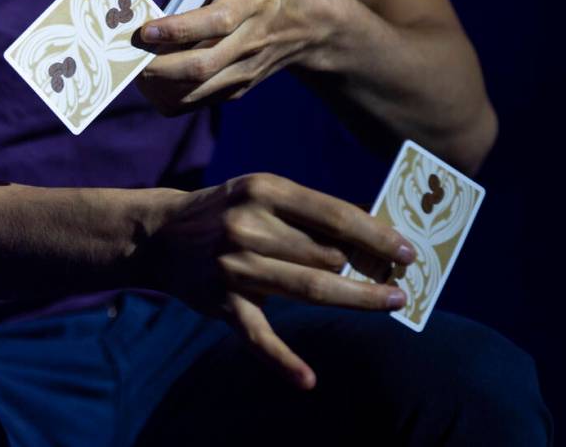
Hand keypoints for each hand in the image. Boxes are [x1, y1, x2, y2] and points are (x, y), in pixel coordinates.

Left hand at [133, 0, 346, 115]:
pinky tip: (149, 78)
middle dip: (157, 65)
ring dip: (158, 85)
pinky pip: (198, 100)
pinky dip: (167, 95)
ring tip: (132, 67)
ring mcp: (247, 68)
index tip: (146, 29)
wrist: (312, 18)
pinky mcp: (239, 87)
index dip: (179, 29)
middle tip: (127, 55)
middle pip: (202, 64)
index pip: (216, 21)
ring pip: (197, 89)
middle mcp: (253, 38)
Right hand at [134, 173, 415, 389]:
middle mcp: (247, 226)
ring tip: (390, 302)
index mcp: (263, 190)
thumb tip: (373, 234)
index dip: (376, 235)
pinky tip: (307, 379)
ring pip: (309, 288)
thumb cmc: (226, 211)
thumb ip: (309, 211)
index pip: (333, 215)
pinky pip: (257, 336)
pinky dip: (282, 360)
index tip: (409, 251)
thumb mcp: (261, 193)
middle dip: (368, 269)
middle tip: (400, 279)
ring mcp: (233, 266)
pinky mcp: (221, 302)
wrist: (160, 235)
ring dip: (357, 299)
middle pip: (327, 255)